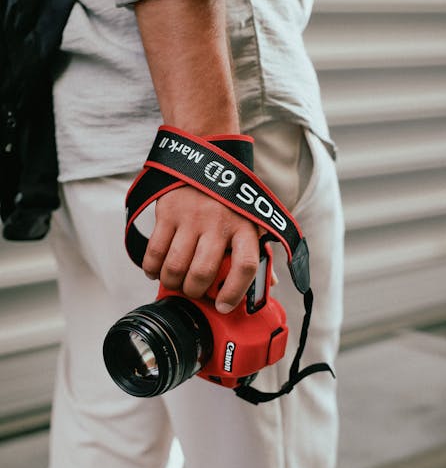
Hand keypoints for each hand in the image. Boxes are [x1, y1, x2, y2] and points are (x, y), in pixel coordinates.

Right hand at [142, 186, 259, 312]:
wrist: (204, 161)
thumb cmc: (230, 201)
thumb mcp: (250, 221)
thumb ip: (259, 251)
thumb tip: (271, 284)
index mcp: (246, 227)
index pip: (246, 266)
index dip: (234, 292)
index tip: (223, 306)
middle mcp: (220, 222)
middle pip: (203, 272)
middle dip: (194, 291)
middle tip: (193, 291)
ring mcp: (192, 216)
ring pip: (176, 266)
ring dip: (172, 282)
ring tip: (174, 282)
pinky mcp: (169, 211)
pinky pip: (156, 250)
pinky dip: (152, 268)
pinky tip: (155, 270)